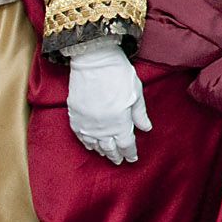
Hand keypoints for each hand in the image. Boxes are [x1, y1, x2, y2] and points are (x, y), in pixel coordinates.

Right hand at [65, 38, 148, 164]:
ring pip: (94, 145)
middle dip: (116, 155)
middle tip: (120, 161)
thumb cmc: (118, 74)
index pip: (126, 145)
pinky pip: (80, 136)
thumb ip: (140, 114)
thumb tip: (146, 129)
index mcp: (120, 123)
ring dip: (102, 151)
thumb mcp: (136, 93)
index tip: (133, 158)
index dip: (130, 153)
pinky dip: (87, 143)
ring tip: (107, 154)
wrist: (93, 60)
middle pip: (110, 148)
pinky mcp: (75, 116)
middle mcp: (102, 128)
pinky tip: (91, 145)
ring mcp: (87, 123)